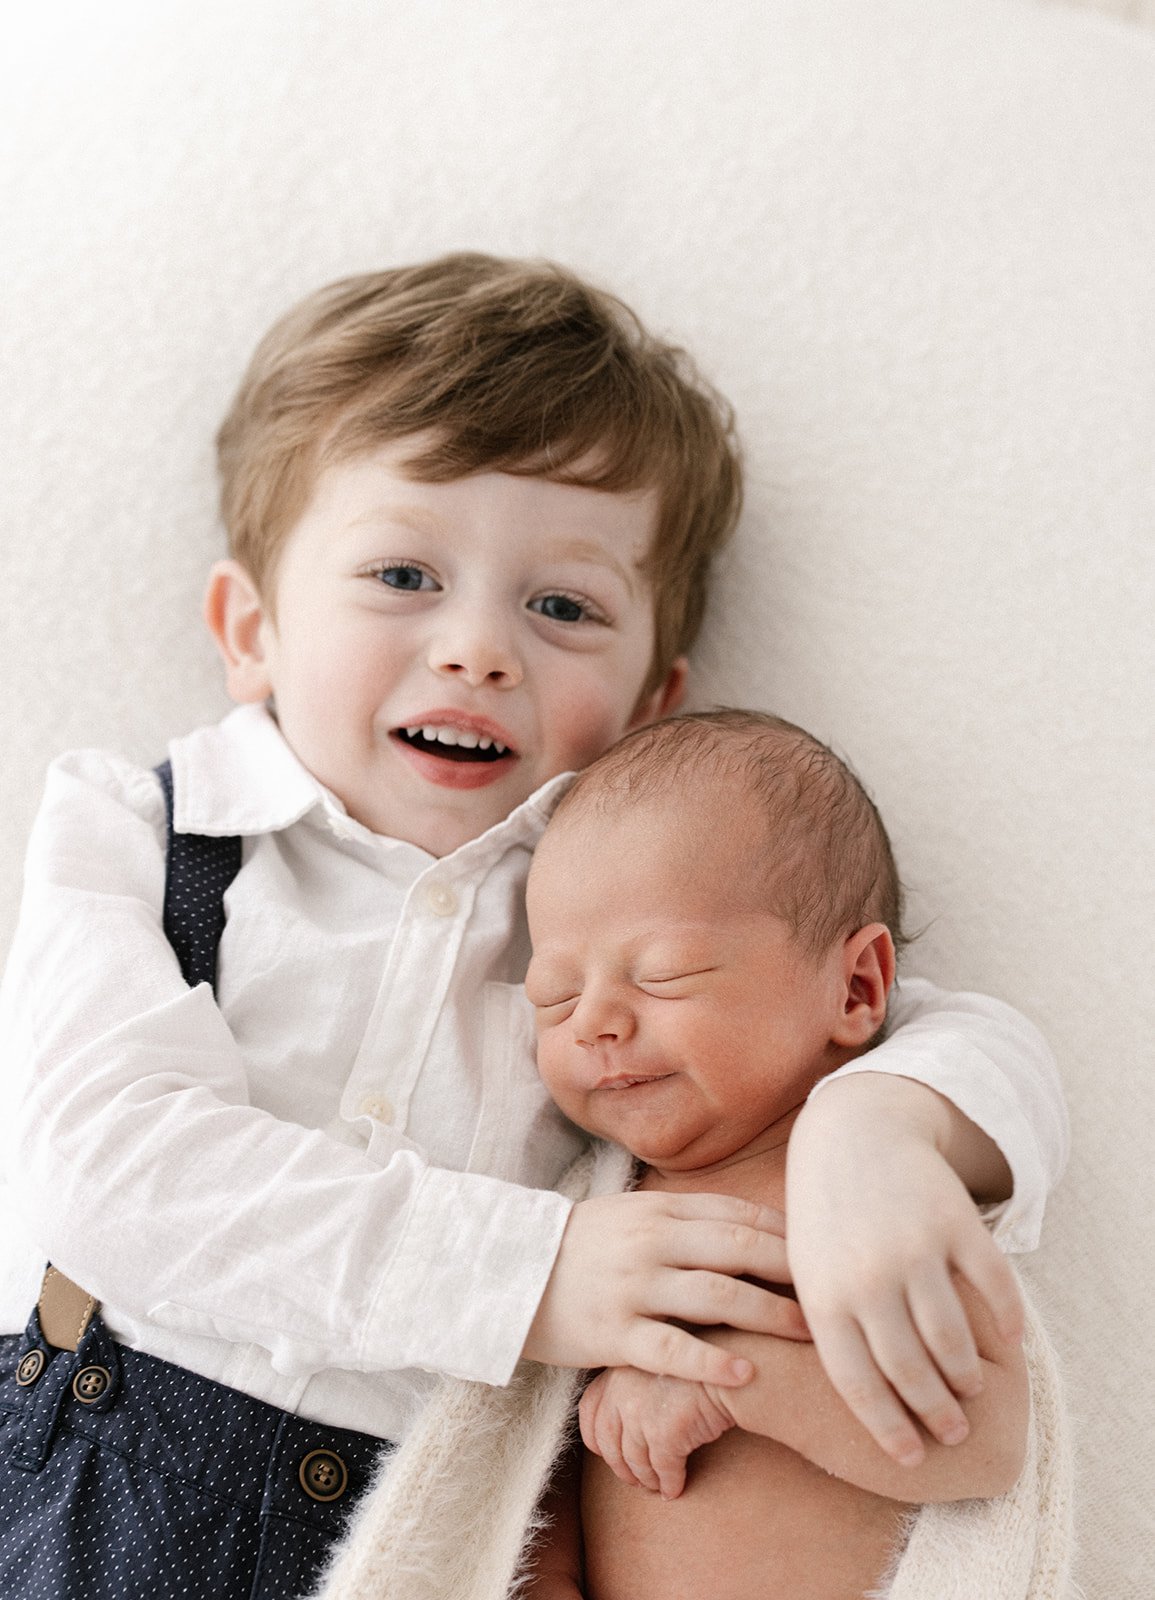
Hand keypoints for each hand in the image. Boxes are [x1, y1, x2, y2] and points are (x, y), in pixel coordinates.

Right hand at [522, 1191, 807, 1385]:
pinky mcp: (612, 1333)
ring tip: (808, 1333)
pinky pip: (670, 1348)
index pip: (739, 1215)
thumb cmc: (581, 1247)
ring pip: (714, 1296)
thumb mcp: (631, 1218)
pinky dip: (711, 1362)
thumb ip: (685, 1220)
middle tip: (837, 1294)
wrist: (505, 1272)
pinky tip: (745, 1374)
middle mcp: (652, 1242)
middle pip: (739, 1248)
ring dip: (767, 1313)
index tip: (829, 1254)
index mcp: (660, 1210)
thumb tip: (752, 1227)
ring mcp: (632, 1286)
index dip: (788, 1234)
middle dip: (794, 1271)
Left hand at [579, 1365, 734, 1498]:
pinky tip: (677, 1488)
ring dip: (646, 1480)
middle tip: (637, 1480)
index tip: (609, 1454)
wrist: (738, 1368)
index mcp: (616, 1369)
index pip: (588, 1412)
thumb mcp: (657, 1365)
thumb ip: (632, 1388)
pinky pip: (661, 1470)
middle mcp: (621, 1389)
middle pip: (607, 1443)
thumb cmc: (701, 1368)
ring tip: (658, 1486)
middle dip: (621, 1467)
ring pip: (634, 1462)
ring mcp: (640, 1411)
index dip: (596, 1439)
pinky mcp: (663, 1432)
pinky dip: (669, 1483)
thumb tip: (621, 1430)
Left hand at [787, 1074, 1023, 1466]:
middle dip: (937, 1412)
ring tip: (973, 1388)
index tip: (911, 1457)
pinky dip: (1006, 1321)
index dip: (888, 1428)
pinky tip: (1007, 1339)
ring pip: (953, 1339)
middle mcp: (868, 1277)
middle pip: (911, 1371)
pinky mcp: (954, 1222)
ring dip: (968, 1375)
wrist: (852, 1130)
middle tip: (954, 1431)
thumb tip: (860, 1401)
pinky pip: (992, 1288)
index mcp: (823, 1295)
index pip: (858, 1384)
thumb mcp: (806, 1267)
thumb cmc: (824, 1212)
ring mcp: (914, 1249)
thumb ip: (827, 1326)